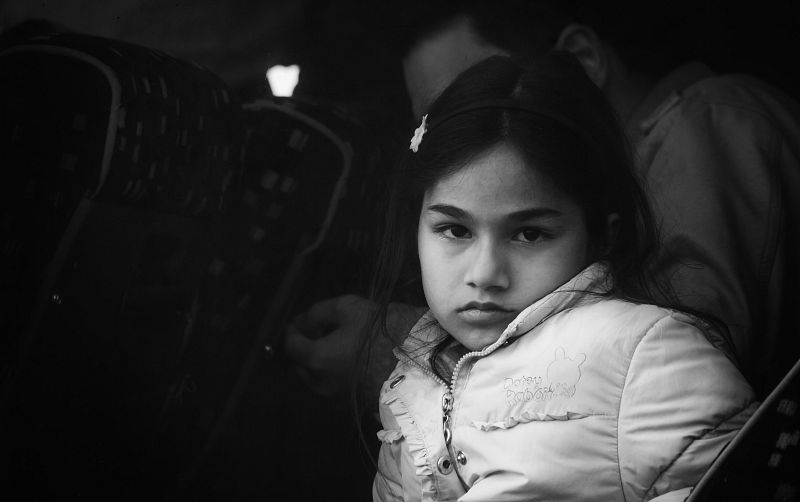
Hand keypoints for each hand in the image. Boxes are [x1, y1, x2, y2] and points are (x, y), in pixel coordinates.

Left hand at [284, 294, 424, 398]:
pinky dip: (333, 375)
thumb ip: (320, 312)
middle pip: (300, 365)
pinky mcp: (351, 407)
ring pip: (315, 379)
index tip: (299, 321)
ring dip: (319, 363)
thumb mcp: (350, 309)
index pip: (290, 345)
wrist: (417, 369)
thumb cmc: (383, 335)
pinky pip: (332, 388)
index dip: (293, 329)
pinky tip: (349, 363)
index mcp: (316, 359)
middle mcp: (320, 383)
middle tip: (319, 331)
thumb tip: (303, 320)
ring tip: (336, 346)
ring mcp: (335, 399)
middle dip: (304, 347)